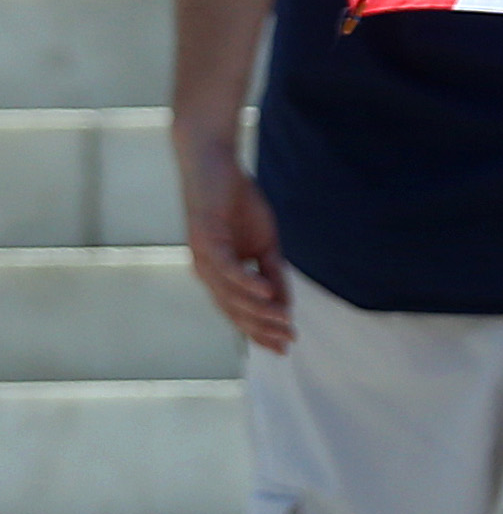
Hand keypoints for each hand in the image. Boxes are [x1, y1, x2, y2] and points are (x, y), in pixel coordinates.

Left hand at [175, 132, 292, 352]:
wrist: (214, 167)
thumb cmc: (237, 202)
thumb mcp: (264, 240)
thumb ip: (272, 269)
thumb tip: (284, 300)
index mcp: (219, 276)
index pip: (240, 312)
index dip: (261, 331)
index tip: (285, 346)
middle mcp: (207, 274)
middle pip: (235, 311)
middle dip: (261, 329)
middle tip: (287, 341)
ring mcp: (204, 260)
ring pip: (231, 295)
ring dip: (258, 310)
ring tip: (284, 320)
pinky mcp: (206, 241)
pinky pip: (228, 269)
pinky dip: (247, 282)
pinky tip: (266, 292)